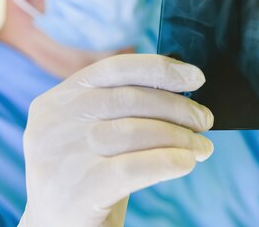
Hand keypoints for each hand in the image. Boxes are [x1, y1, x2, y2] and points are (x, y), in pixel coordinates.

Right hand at [17, 54, 213, 226]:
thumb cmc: (88, 178)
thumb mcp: (96, 135)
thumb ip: (124, 109)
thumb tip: (184, 94)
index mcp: (57, 100)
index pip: (114, 69)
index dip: (160, 68)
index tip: (196, 77)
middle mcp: (53, 123)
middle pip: (129, 99)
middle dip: (177, 107)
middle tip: (205, 120)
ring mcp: (61, 156)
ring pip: (136, 131)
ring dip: (180, 137)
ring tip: (202, 147)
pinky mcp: (76, 190)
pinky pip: (135, 167)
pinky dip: (168, 161)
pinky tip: (186, 163)